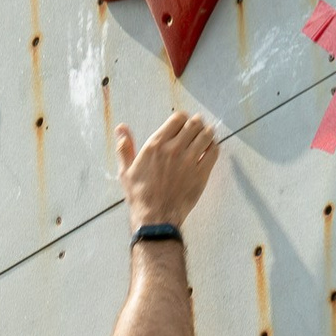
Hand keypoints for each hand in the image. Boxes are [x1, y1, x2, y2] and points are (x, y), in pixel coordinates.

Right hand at [115, 106, 220, 231]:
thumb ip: (125, 147)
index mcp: (155, 145)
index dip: (182, 118)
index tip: (183, 124)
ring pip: (206, 135)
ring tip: (206, 135)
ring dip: (207, 133)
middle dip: (197, 123)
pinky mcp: (201, 173)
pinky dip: (214, 147)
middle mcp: (173, 149)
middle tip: (197, 127)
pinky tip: (210, 149)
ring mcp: (189, 160)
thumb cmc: (139, 195)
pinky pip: (213, 152)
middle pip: (194, 124)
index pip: (177, 118)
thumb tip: (121, 128)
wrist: (155, 217)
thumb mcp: (126, 170)